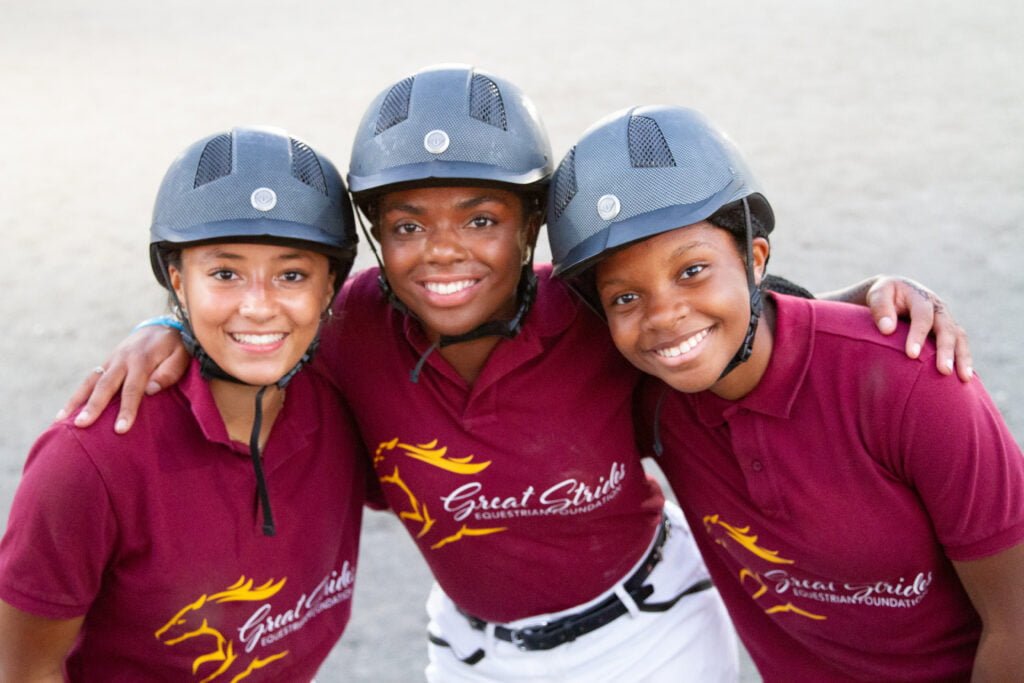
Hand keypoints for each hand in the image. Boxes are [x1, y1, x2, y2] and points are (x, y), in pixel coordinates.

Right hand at [56, 326, 189, 432]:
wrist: (162, 326)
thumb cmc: (176, 346)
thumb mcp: (182, 355)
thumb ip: (170, 371)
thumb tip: (151, 390)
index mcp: (142, 359)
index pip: (133, 388)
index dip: (127, 409)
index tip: (120, 429)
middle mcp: (122, 359)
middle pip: (105, 385)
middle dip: (93, 406)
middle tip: (82, 425)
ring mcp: (111, 360)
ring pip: (91, 381)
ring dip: (76, 400)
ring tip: (61, 420)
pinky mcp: (106, 363)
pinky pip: (90, 379)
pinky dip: (77, 395)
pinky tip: (66, 411)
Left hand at [865, 276, 972, 380]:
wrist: (896, 292)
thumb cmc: (884, 296)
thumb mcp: (878, 295)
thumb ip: (881, 309)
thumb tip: (887, 330)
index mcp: (920, 297)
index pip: (922, 316)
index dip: (918, 335)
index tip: (911, 354)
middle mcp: (938, 308)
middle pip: (947, 328)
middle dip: (946, 350)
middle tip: (943, 370)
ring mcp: (946, 320)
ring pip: (960, 338)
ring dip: (963, 358)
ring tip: (964, 379)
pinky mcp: (949, 331)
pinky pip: (961, 345)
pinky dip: (964, 360)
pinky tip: (964, 379)